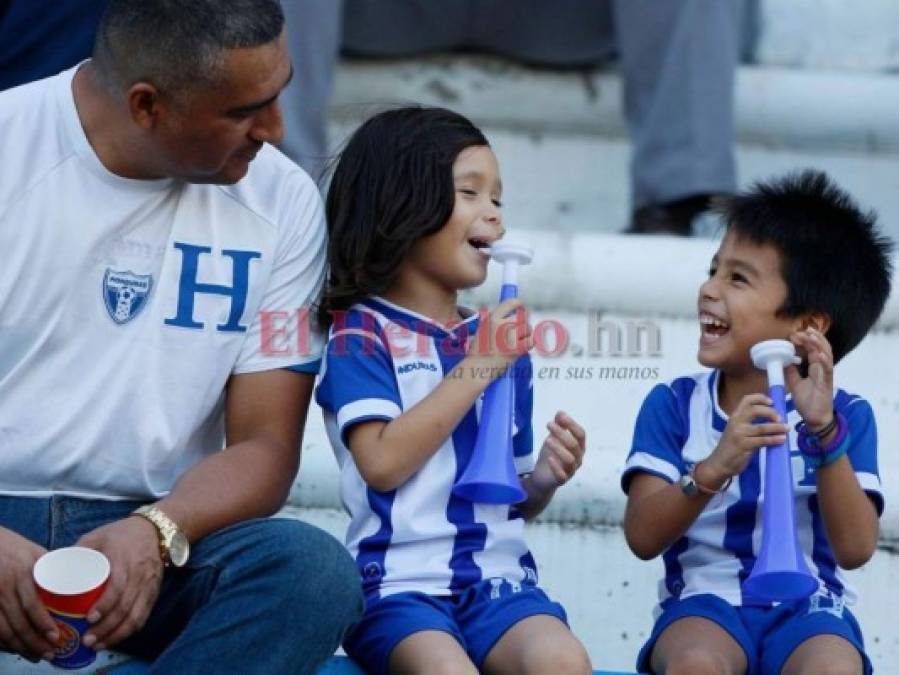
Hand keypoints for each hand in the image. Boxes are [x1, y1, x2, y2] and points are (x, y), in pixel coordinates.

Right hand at [0, 527, 57, 661]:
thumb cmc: (14, 547)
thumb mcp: (35, 552)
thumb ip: (53, 566)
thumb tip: (79, 578)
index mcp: (23, 574)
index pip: (31, 604)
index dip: (42, 624)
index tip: (55, 636)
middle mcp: (6, 587)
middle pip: (19, 622)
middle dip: (34, 642)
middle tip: (51, 653)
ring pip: (5, 629)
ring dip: (21, 646)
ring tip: (38, 655)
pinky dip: (5, 642)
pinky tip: (17, 649)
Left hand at [76, 516, 163, 649]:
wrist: (155, 530)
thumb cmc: (121, 534)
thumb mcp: (97, 536)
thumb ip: (77, 551)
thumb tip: (54, 570)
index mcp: (123, 559)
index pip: (118, 585)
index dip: (105, 604)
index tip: (90, 618)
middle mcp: (138, 574)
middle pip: (126, 607)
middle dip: (107, 627)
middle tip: (87, 639)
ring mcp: (148, 585)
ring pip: (136, 615)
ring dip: (117, 634)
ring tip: (99, 645)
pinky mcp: (153, 592)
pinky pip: (144, 615)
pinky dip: (130, 630)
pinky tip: (116, 638)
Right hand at [466, 299, 531, 373]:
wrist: (477, 368)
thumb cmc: (479, 350)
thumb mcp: (483, 328)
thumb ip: (497, 320)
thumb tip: (514, 314)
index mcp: (493, 318)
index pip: (512, 303)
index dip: (520, 305)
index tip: (521, 309)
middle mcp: (502, 325)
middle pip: (523, 316)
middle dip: (524, 321)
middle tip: (521, 328)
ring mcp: (510, 337)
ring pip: (528, 328)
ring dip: (526, 333)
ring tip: (519, 340)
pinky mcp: (517, 349)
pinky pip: (531, 341)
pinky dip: (529, 343)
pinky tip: (524, 346)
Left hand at [529, 412, 586, 494]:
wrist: (543, 476)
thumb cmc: (552, 455)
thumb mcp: (554, 438)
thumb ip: (559, 426)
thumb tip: (560, 413)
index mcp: (579, 446)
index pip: (581, 434)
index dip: (572, 425)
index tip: (561, 416)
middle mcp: (578, 458)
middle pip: (574, 445)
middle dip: (562, 433)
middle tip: (548, 424)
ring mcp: (571, 470)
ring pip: (569, 459)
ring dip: (559, 448)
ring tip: (547, 440)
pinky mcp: (562, 480)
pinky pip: (562, 475)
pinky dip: (556, 466)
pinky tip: (549, 458)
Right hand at [704, 393, 788, 481]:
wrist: (719, 463)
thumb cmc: (730, 447)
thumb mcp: (736, 431)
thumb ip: (748, 424)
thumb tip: (771, 421)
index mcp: (734, 416)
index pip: (746, 400)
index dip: (760, 398)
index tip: (771, 402)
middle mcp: (736, 422)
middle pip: (755, 410)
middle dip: (771, 413)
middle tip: (781, 419)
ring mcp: (740, 434)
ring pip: (762, 427)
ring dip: (777, 427)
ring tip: (787, 429)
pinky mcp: (744, 445)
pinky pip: (763, 440)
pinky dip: (774, 439)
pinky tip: (782, 439)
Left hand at [787, 327, 834, 429]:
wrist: (814, 419)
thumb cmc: (808, 402)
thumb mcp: (795, 383)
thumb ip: (791, 372)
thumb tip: (783, 360)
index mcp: (816, 368)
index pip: (812, 349)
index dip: (806, 340)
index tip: (794, 334)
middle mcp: (822, 369)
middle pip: (821, 348)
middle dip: (814, 337)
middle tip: (804, 329)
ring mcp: (826, 375)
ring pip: (826, 355)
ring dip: (819, 344)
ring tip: (811, 335)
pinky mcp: (827, 384)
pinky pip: (828, 370)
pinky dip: (824, 361)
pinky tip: (818, 354)